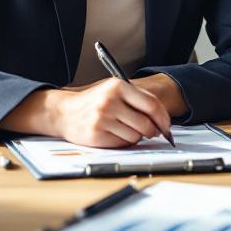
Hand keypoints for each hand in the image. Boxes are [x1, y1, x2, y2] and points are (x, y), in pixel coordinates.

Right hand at [9, 79, 170, 147]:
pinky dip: (124, 142)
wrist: (63, 112)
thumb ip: (137, 99)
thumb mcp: (113, 90)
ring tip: (124, 129)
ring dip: (136, 136)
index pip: (151, 104)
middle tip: (152, 132)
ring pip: (136, 136)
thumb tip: (162, 118)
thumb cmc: (93, 101)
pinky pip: (123, 143)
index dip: (163, 118)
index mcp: (117, 86)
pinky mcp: (97, 135)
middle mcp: (110, 101)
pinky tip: (114, 134)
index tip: (167, 126)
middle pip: (146, 124)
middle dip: (153, 131)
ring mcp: (102, 119)